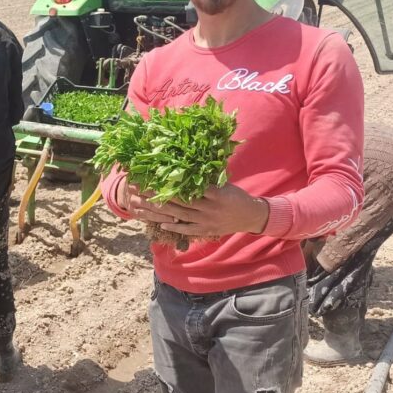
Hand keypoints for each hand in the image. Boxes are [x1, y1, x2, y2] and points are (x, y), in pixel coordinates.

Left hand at [118, 181, 268, 239]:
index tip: (153, 173)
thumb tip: (188, 162)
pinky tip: (161, 224)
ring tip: (145, 204)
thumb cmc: (237, 195)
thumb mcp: (224, 182)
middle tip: (140, 187)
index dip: (169, 180)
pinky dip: (175, 227)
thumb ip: (207, 176)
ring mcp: (206, 220)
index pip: (188, 185)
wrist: (251, 216)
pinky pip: (187, 229)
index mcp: (214, 192)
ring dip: (160, 209)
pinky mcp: (206, 230)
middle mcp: (208, 207)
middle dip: (157, 193)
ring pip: (179, 214)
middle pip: (178, 199)